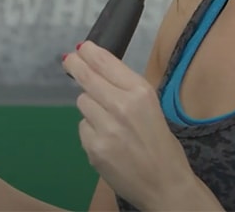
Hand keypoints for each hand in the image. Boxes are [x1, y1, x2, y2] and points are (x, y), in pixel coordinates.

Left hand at [61, 41, 196, 209]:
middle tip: (69, 61)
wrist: (165, 185)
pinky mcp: (94, 147)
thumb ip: (125, 89)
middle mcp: (121, 105)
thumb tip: (97, 69)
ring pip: (82, 102)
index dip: (89, 53)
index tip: (81, 48)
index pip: (106, 63)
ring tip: (109, 121)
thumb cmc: (161, 144)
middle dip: (75, 66)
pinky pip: (83, 127)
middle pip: (86, 77)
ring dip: (90, 107)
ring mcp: (105, 128)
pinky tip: (108, 142)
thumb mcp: (151, 107)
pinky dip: (91, 131)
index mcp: (140, 92)